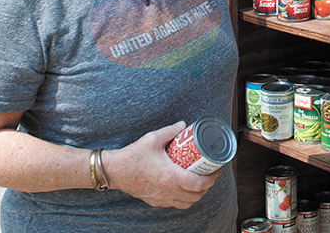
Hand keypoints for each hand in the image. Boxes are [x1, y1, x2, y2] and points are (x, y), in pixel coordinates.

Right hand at [103, 121, 218, 208]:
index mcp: (170, 177)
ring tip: (198, 183)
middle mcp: (168, 191)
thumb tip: (184, 125)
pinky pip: (175, 204)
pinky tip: (182, 188)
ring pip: (186, 203)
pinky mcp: (154, 201)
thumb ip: (170, 131)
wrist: (114, 171)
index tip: (215, 172)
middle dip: (206, 187)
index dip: (211, 179)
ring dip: (196, 195)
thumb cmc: (133, 155)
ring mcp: (161, 198)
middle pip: (196, 196)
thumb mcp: (153, 138)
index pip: (198, 184)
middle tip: (209, 176)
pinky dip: (183, 199)